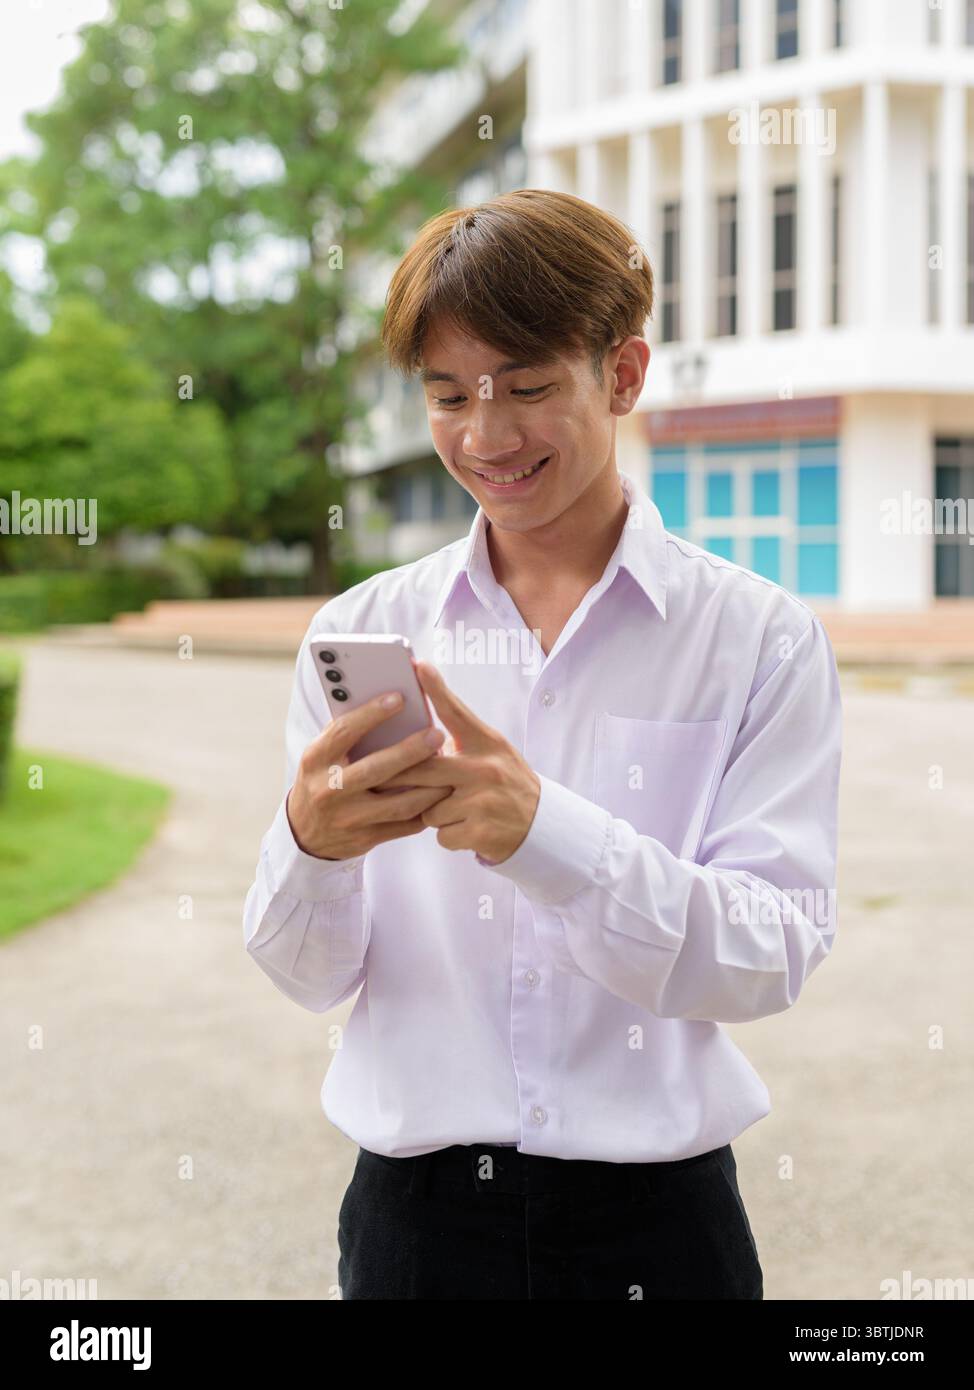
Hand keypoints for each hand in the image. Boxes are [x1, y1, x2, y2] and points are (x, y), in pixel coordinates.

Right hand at [286, 689, 451, 859]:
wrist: (306, 833)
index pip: (345, 732)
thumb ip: (347, 732)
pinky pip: (405, 826)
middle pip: (376, 769)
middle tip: (437, 735)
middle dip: (410, 752)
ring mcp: (348, 818)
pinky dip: (427, 810)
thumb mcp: (322, 755)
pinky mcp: (365, 839)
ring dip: (429, 786)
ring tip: (449, 769)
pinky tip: (441, 794)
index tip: (399, 698)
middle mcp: (329, 790)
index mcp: (316, 760)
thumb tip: (386, 703)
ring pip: (398, 803)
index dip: (372, 714)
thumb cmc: (322, 779)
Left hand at [374, 660, 540, 862]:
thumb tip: (417, 733)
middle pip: (423, 769)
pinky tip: (468, 829)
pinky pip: (441, 835)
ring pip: (429, 809)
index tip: (418, 666)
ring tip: (459, 810)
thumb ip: (460, 741)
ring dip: (435, 814)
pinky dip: (449, 835)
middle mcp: (485, 768)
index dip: (435, 688)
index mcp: (487, 744)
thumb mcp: (493, 752)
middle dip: (401, 778)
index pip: (457, 712)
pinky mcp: (480, 831)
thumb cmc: (508, 784)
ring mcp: (482, 801)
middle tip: (384, 779)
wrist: (542, 824)